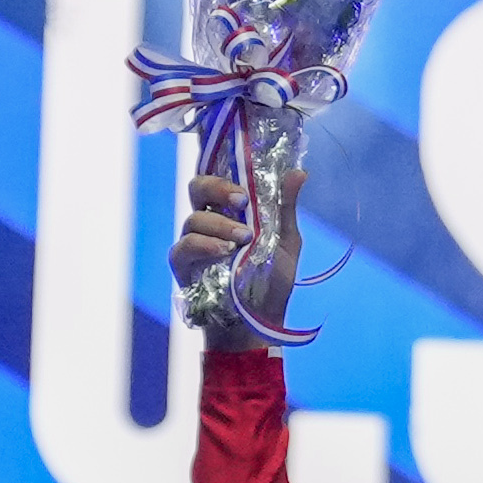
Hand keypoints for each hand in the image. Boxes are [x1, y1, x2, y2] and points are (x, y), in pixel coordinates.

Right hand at [170, 172, 298, 342]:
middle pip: (198, 186)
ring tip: (242, 239)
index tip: (241, 159)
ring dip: (219, 224)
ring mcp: (194, 241)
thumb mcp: (287, 243)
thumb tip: (299, 172)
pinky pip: (183, 246)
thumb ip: (286, 208)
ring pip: (194, 217)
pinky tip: (223, 251)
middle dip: (217, 186)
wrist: (259, 323)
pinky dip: (202, 245)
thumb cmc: (272, 283)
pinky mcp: (183, 265)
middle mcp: (210, 220)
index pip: (220, 176)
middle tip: (240, 198)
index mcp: (232, 210)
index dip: (223, 162)